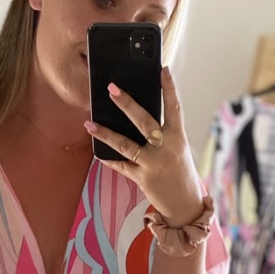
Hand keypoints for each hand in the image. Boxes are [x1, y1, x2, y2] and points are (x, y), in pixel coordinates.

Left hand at [85, 68, 202, 226]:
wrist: (185, 205)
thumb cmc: (180, 171)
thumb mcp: (177, 148)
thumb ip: (161, 133)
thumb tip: (134, 116)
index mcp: (177, 137)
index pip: (174, 107)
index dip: (169, 87)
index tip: (163, 68)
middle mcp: (165, 149)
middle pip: (144, 121)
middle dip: (127, 104)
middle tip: (112, 88)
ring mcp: (152, 164)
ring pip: (125, 145)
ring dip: (106, 134)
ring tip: (89, 123)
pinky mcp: (142, 178)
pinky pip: (121, 166)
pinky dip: (109, 159)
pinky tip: (97, 151)